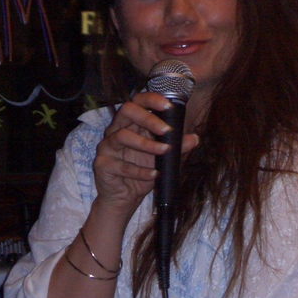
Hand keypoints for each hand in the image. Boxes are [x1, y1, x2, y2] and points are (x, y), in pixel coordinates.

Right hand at [92, 91, 199, 222]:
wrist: (125, 198)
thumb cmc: (143, 172)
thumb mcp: (164, 159)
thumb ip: (178, 148)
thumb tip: (195, 138)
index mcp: (131, 124)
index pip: (137, 101)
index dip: (151, 99)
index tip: (168, 106)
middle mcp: (116, 130)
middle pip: (127, 111)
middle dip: (148, 118)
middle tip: (167, 131)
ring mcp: (107, 146)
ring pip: (122, 136)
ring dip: (146, 144)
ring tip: (164, 151)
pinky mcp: (102, 164)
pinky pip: (120, 164)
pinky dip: (139, 170)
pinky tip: (154, 174)